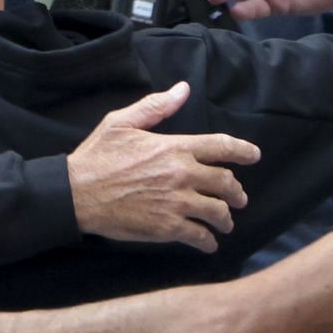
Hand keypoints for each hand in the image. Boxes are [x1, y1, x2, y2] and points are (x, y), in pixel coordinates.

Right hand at [65, 81, 259, 253]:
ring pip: (217, 211)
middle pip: (225, 182)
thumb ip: (156, 107)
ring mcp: (177, 203)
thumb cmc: (98, 156)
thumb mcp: (122, 122)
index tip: (254, 155)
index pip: (221, 147)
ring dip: (226, 218)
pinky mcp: (167, 228)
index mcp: (174, 147)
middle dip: (236, 191)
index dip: (243, 151)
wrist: (77, 194)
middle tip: (239, 197)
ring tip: (226, 222)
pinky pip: (199, 236)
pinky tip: (208, 243)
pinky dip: (208, 241)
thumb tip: (183, 89)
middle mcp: (182, 174)